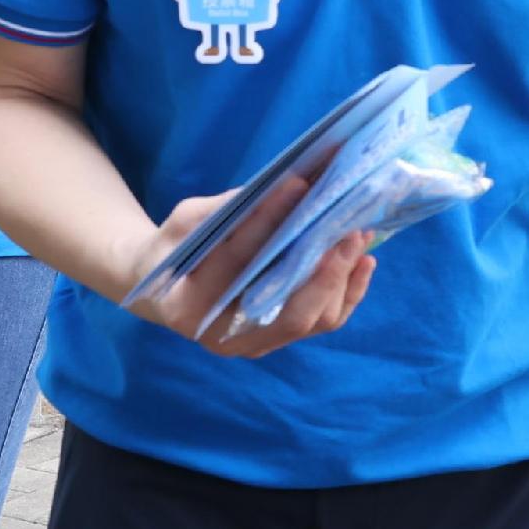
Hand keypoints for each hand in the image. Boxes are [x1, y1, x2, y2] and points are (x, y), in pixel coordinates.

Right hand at [121, 172, 372, 359]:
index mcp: (188, 304)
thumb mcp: (185, 221)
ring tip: (359, 237)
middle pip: (289, 312)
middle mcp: (225, 337)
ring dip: (343, 278)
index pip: (237, 259)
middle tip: (349, 229)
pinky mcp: (277, 338)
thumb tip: (289, 185)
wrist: (165, 289)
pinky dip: (348, 292)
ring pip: (313, 321)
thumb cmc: (174, 248)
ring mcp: (255, 343)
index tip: (299, 185)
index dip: (268, 220)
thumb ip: (227, 210)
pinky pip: (323, 321)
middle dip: (325, 270)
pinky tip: (363, 261)